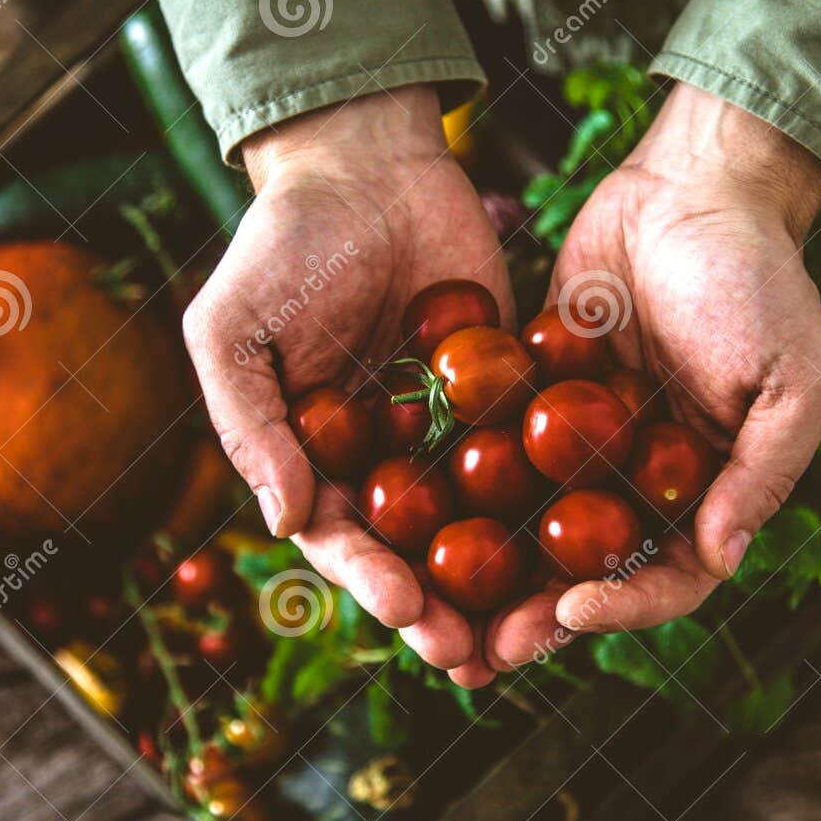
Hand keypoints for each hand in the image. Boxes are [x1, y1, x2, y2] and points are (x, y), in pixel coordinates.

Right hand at [182, 86, 510, 674]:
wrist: (368, 165)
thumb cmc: (283, 245)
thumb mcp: (234, 328)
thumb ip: (249, 423)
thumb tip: (283, 519)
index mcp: (314, 459)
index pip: (341, 538)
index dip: (371, 579)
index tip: (406, 609)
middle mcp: (383, 461)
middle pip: (414, 552)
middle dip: (442, 609)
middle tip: (476, 655)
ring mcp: (448, 433)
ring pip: (477, 524)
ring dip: (500, 584)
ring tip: (532, 633)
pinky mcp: (506, 396)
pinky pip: (529, 456)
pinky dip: (553, 502)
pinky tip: (587, 544)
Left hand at [483, 83, 820, 676]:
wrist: (692, 184)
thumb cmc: (759, 278)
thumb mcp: (795, 376)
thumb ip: (764, 471)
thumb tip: (722, 559)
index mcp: (710, 492)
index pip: (669, 578)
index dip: (624, 607)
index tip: (571, 609)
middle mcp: (644, 484)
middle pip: (588, 573)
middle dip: (538, 616)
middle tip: (482, 653)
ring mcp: (585, 447)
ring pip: (533, 531)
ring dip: (491, 577)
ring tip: (436, 611)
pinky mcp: (535, 403)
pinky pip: (496, 459)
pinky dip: (460, 495)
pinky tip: (410, 522)